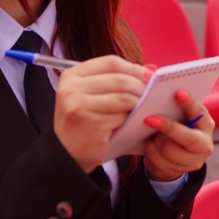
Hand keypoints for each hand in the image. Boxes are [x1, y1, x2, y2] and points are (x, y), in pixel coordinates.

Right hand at [54, 55, 150, 172]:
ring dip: (138, 102)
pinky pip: (120, 116)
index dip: (133, 67)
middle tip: (151, 93)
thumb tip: (150, 69)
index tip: (149, 75)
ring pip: (122, 97)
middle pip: (119, 79)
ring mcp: (79, 105)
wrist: (67, 155)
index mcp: (72, 76)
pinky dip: (129, 118)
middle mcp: (72, 88)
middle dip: (140, 85)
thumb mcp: (91, 96)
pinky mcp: (90, 123)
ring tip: (143, 107)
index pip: (110, 62)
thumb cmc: (83, 123)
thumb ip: (115, 80)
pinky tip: (130, 121)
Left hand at [143, 90, 214, 181]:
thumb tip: (149, 71)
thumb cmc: (174, 125)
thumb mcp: (174, 112)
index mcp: (205, 122)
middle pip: (186, 138)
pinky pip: (160, 164)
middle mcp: (205, 142)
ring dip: (155, 143)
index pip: (199, 111)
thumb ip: (165, 94)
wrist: (175, 156)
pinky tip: (151, 149)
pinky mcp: (181, 172)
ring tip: (150, 137)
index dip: (189, 103)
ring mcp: (194, 160)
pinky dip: (151, 155)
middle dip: (167, 128)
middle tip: (148, 119)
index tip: (177, 93)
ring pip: (169, 152)